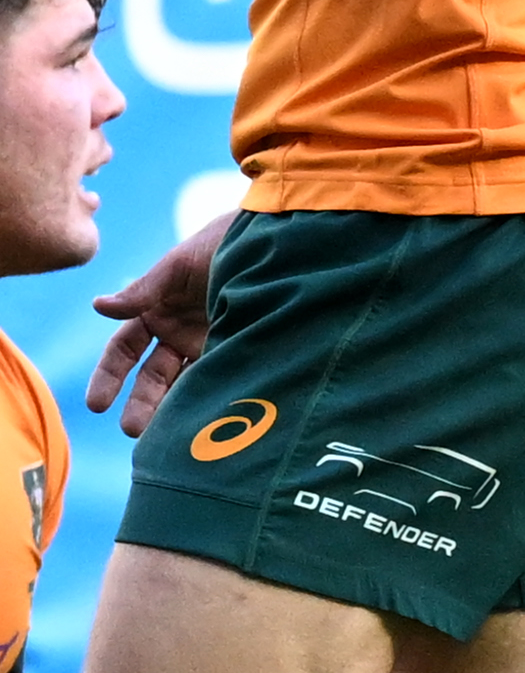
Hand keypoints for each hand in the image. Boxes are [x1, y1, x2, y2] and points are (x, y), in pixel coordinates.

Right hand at [87, 212, 230, 437]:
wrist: (280, 236)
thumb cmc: (224, 242)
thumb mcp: (183, 263)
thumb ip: (146, 289)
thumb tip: (98, 306)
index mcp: (157, 311)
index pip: (123, 351)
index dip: (109, 376)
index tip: (97, 404)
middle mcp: (179, 333)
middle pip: (152, 377)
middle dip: (141, 403)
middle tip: (133, 430)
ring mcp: (210, 343)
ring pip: (184, 384)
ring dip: (172, 410)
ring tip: (165, 437)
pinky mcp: (240, 348)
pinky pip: (219, 378)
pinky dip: (208, 398)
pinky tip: (204, 418)